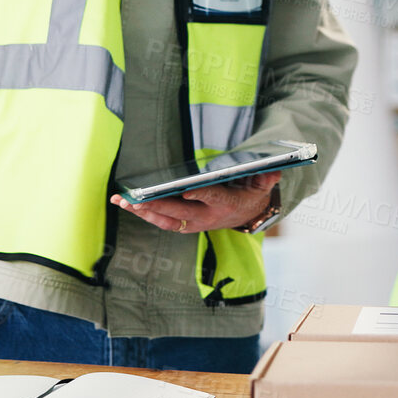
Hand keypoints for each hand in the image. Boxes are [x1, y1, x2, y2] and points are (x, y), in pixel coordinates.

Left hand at [110, 171, 282, 233]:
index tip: (184, 191)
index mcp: (224, 205)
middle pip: (178, 212)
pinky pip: (162, 222)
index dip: (198, 195)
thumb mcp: (261, 186)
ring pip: (165, 220)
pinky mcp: (184, 225)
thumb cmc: (250, 195)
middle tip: (135, 198)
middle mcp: (206, 217)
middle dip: (156, 205)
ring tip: (123, 201)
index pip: (210, 198)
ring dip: (143, 212)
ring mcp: (193, 223)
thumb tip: (275, 172)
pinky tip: (129, 205)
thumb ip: (266, 179)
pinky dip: (145, 214)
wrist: (247, 216)